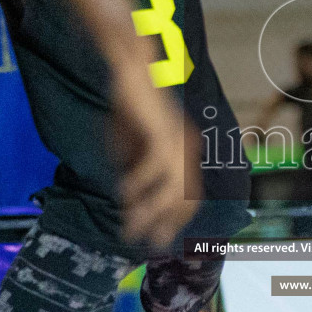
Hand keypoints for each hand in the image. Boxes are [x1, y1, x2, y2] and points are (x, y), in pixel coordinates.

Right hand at [109, 75, 201, 248]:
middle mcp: (188, 149)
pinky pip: (153, 168)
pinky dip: (138, 185)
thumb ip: (132, 168)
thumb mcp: (130, 143)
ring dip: (149, 212)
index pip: (189, 195)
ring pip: (171, 189)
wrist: (131, 68)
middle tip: (148, 244)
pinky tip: (123, 194)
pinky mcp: (163, 132)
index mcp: (186, 151)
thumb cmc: (129, 103)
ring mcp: (178, 141)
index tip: (160, 239)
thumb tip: (128, 196)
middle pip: (185, 198)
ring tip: (130, 227)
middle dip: (165, 224)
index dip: (176, 219)